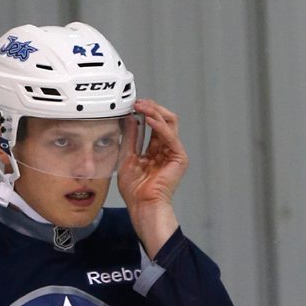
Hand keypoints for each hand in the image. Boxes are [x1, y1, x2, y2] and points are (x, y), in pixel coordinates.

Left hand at [118, 99, 188, 256]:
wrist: (143, 204)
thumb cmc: (134, 190)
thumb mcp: (127, 158)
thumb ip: (130, 139)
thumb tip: (130, 119)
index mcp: (155, 152)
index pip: (152, 126)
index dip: (143, 113)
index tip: (131, 105)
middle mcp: (166, 150)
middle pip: (163, 120)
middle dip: (150, 108)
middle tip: (137, 101)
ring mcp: (173, 153)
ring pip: (169, 123)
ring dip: (154, 112)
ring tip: (141, 106)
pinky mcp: (179, 157)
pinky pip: (170, 136)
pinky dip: (158, 125)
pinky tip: (147, 119)